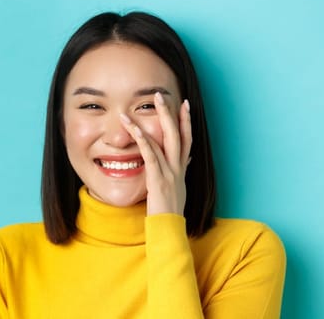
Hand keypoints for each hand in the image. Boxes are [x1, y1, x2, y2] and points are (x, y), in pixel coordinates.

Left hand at [119, 92, 191, 215]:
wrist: (169, 228)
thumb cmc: (170, 210)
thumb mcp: (178, 187)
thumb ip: (181, 171)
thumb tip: (188, 159)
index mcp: (182, 168)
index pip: (186, 139)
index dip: (186, 121)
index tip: (184, 104)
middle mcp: (178, 167)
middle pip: (177, 134)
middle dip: (170, 113)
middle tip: (162, 95)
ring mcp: (170, 172)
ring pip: (163, 140)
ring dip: (153, 120)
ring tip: (144, 105)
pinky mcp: (158, 178)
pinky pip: (150, 155)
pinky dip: (143, 140)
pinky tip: (135, 128)